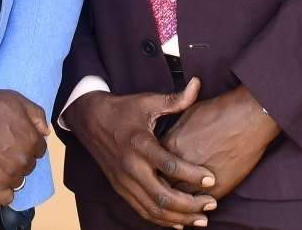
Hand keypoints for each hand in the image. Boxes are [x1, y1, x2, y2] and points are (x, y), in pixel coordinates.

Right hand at [0, 83, 47, 204]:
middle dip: (18, 159)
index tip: (14, 142)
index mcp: (32, 140)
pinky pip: (6, 197)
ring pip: (18, 181)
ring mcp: (10, 175)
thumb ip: (36, 114)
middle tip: (1, 151)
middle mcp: (24, 160)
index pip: (38, 150)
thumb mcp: (17, 100)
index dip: (26, 145)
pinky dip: (3, 192)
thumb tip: (46, 131)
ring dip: (10, 175)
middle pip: (28, 165)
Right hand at [61, 80, 216, 226]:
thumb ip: (175, 100)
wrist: (90, 120)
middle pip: (162, 196)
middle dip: (190, 204)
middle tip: (212, 203)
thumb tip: (198, 85)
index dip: (192, 175)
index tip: (212, 180)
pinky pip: (142, 211)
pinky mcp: (120, 189)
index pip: (168, 165)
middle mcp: (130, 167)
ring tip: (202, 219)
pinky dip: (162, 221)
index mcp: (139, 144)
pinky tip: (180, 222)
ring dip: (179, 218)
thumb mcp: (147, 101)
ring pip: (153, 210)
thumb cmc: (123, 110)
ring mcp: (123, 182)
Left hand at [161, 84, 281, 201]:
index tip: (155, 170)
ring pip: (178, 199)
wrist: (248, 117)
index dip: (153, 168)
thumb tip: (166, 142)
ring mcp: (199, 178)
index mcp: (171, 144)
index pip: (153, 164)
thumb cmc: (219, 111)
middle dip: (160, 186)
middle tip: (162, 188)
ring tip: (177, 200)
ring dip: (176, 201)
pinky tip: (194, 204)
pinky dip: (195, 206)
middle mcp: (181, 164)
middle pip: (161, 184)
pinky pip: (200, 203)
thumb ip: (174, 131)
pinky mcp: (218, 188)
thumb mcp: (188, 114)